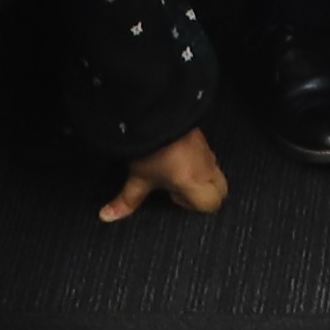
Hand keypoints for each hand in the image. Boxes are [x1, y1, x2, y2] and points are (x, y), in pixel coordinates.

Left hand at [102, 130, 230, 223]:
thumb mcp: (138, 178)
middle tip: (178, 187)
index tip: (173, 196)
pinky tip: (177, 157)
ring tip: (176, 171)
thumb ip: (127, 200)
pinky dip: (198, 163)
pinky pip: (208, 158)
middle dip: (204, 194)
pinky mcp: (203, 139)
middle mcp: (206, 168)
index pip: (212, 204)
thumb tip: (108, 216)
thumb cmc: (150, 148)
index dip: (193, 206)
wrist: (156, 113)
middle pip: (221, 190)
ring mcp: (207, 151)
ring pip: (215, 173)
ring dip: (201, 177)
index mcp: (194, 182)